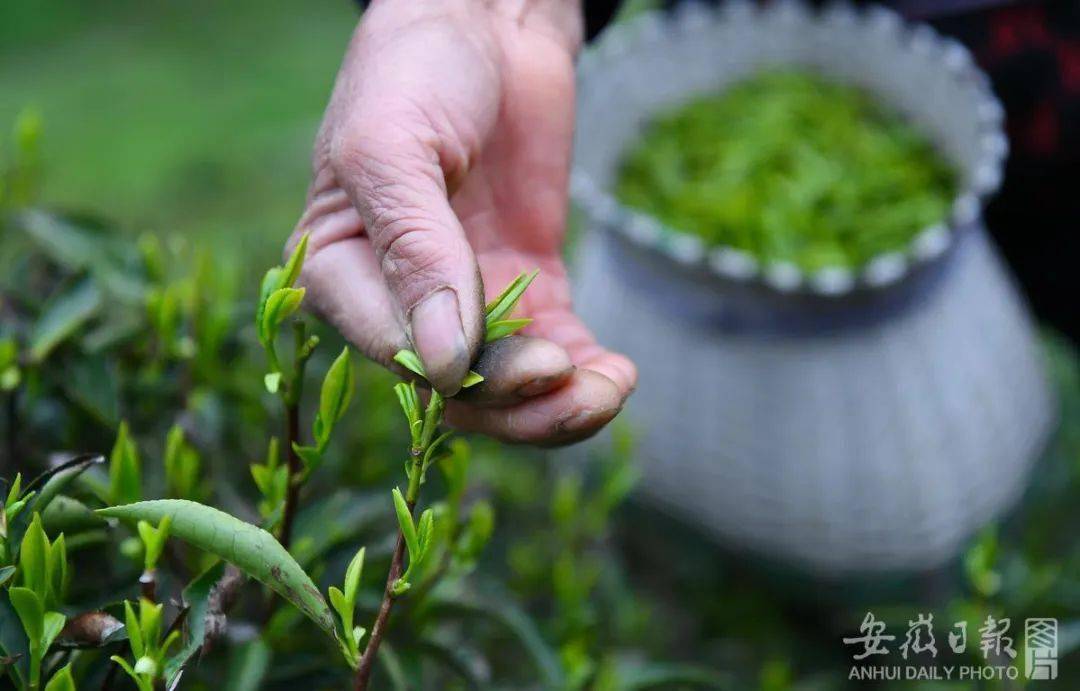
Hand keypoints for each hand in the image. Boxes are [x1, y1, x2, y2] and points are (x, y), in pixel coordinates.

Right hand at [289, 0, 634, 444]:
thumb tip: (441, 363)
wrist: (487, 22)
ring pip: (508, 383)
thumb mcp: (393, 148)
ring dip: (557, 404)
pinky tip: (618, 372)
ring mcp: (469, 293)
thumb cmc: (414, 70)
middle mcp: (403, 297)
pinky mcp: (526, 281)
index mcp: (344, 271)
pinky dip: (585, 371)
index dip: (452, 374)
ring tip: (609, 387)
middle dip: (514, 401)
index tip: (510, 356)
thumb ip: (414, 250)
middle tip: (566, 380)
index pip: (392, 352)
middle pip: (455, 387)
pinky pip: (554, 345)